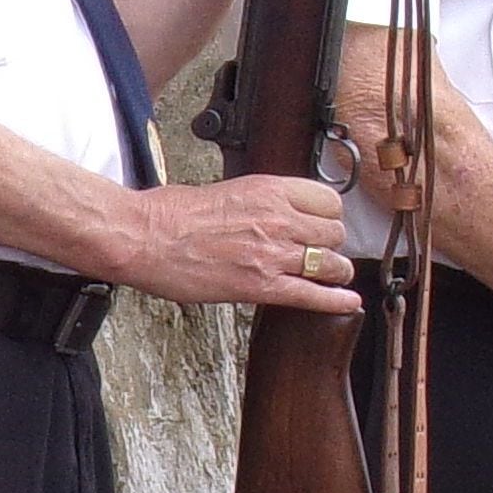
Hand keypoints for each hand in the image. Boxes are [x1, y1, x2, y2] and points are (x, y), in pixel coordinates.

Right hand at [110, 171, 363, 312]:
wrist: (144, 236)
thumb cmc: (170, 214)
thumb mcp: (223, 191)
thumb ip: (255, 203)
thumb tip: (267, 215)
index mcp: (268, 190)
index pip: (328, 200)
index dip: (329, 215)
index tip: (324, 224)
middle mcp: (277, 218)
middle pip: (334, 233)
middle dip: (332, 245)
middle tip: (324, 253)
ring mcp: (272, 253)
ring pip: (331, 264)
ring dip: (335, 272)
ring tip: (334, 277)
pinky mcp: (260, 285)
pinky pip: (312, 295)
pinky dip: (335, 301)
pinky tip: (348, 303)